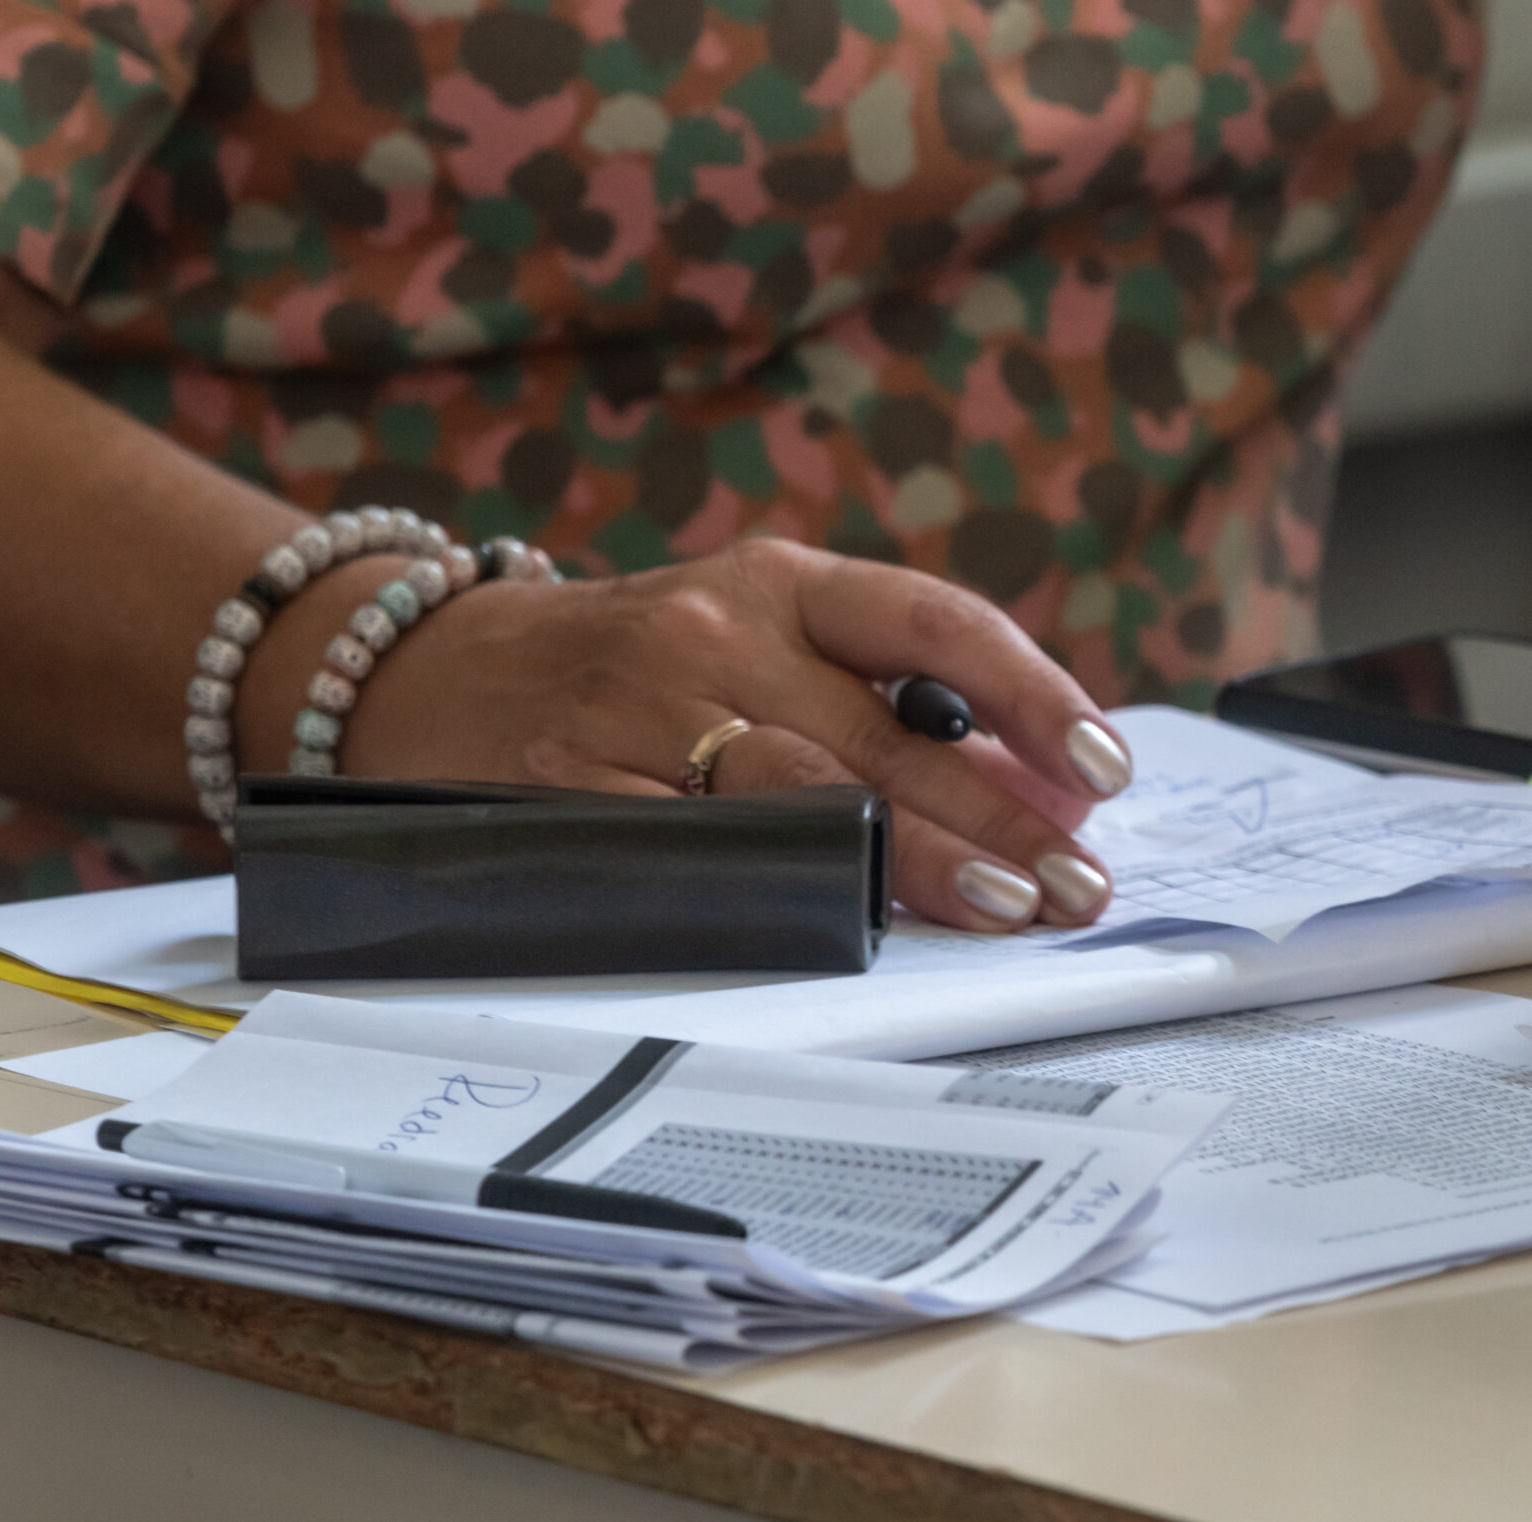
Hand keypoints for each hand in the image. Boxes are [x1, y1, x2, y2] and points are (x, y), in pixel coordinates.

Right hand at [299, 538, 1134, 931]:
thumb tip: (1038, 788)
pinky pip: (701, 857)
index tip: (1103, 768)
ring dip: (920, 862)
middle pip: (889, 734)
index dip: (1032, 696)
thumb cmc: (632, 665)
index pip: (934, 624)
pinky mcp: (575, 794)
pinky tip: (858, 928)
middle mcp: (713, 631)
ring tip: (1006, 907)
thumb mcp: (752, 633)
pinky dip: (790, 896)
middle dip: (1002, 817)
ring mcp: (638, 713)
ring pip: (807, 796)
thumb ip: (881, 697)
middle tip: (1078, 882)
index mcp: (777, 582)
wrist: (428, 671)